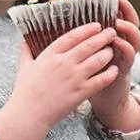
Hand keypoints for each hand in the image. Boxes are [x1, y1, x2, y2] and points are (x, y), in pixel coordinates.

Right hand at [0, 23, 117, 139]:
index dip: (87, 29)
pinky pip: (101, 80)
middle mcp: (64, 63)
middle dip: (103, 37)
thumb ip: (26, 51)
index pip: (72, 36)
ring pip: (98, 60)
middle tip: (112, 32)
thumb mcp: (24, 67)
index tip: (97, 25)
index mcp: (50, 55)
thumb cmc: (25, 91)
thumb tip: (24, 39)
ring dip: (108, 53)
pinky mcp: (81, 92)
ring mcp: (73, 78)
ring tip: (112, 50)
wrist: (29, 114)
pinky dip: (110, 74)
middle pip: (89, 45)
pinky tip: (115, 70)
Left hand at [88, 0, 139, 131]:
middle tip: (120, 2)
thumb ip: (80, 37)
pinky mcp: (125, 70)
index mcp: (113, 38)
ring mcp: (126, 57)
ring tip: (118, 23)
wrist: (102, 99)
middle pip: (132, 23)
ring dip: (128, 29)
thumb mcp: (87, 52)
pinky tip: (117, 43)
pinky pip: (129, 57)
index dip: (119, 5)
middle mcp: (123, 45)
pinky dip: (125, 48)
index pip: (120, 16)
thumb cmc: (90, 74)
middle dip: (128, 11)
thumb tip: (61, 19)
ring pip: (135, 39)